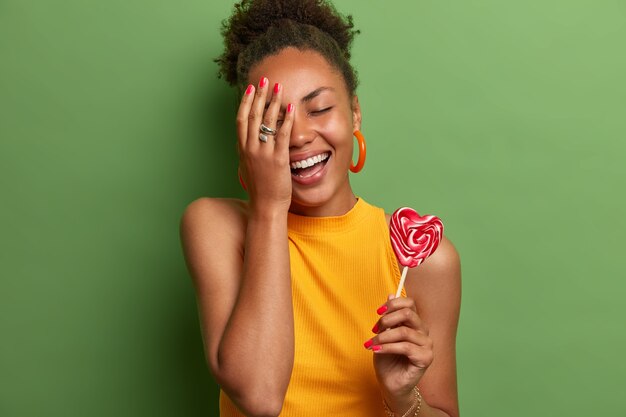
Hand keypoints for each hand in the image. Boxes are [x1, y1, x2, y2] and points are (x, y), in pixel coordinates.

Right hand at [237, 77, 294, 212]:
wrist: (265, 206)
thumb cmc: (260, 188)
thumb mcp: (248, 167)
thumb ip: (248, 152)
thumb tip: (248, 141)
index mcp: (242, 149)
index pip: (241, 119)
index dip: (245, 101)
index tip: (250, 88)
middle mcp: (250, 148)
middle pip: (253, 115)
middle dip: (260, 95)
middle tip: (265, 79)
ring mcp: (263, 153)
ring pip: (267, 121)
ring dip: (273, 102)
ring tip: (279, 88)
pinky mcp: (278, 159)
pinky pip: (282, 135)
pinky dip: (287, 120)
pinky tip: (291, 108)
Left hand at [365, 295, 433, 404]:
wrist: (390, 384)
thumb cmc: (388, 360)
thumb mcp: (384, 335)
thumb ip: (389, 317)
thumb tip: (390, 295)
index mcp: (415, 324)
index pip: (409, 303)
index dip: (392, 304)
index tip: (378, 311)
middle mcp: (423, 332)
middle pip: (408, 313)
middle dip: (387, 319)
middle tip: (374, 329)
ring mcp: (427, 345)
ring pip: (404, 331)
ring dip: (383, 337)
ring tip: (372, 344)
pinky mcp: (426, 358)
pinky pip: (405, 347)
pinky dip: (387, 347)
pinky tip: (377, 350)